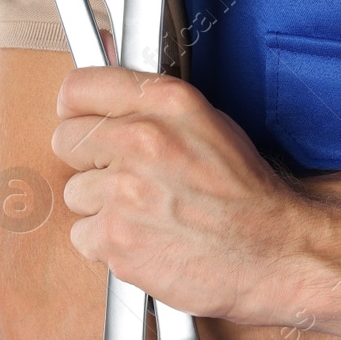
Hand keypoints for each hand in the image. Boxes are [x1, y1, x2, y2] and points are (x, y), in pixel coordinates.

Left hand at [52, 67, 310, 322]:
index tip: (80, 121)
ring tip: (148, 213)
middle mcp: (141, 140)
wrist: (275, 251)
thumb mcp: (209, 123)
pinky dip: (108, 244)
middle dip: (90, 161)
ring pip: (76, 193)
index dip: (76, 108)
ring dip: (102, 207)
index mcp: (166, 103)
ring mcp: (124, 192)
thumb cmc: (247, 193)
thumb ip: (154, 109)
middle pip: (66, 140)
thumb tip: (106, 105)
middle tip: (125, 177)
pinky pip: (83, 236)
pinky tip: (146, 240)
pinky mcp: (116, 240)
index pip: (79, 87)